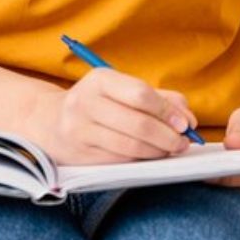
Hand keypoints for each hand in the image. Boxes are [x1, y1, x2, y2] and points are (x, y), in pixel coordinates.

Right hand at [23, 68, 197, 164]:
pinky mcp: (80, 152)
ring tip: (168, 150)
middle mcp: (85, 102)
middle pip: (138, 123)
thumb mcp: (123, 90)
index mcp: (99, 80)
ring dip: (157, 151)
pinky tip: (149, 155)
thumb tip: (188, 118)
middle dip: (168, 136)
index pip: (140, 94)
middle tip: (182, 142)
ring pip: (131, 145)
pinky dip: (141, 160)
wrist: (51, 121)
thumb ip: (160, 99)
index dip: (168, 111)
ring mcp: (79, 129)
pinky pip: (119, 159)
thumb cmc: (98, 105)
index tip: (186, 124)